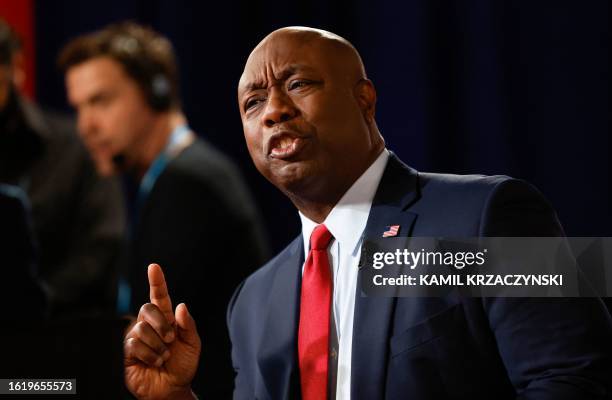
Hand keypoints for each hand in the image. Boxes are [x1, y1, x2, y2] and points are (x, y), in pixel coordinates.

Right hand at [124, 264, 200, 399]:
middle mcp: (149, 325)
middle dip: (161, 324)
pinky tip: (154, 362)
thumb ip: (188, 325)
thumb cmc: (183, 365)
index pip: (159, 296)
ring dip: (157, 345)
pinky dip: (149, 355)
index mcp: (166, 319)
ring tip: (163, 357)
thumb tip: (180, 306)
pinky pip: (133, 344)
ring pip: (141, 329)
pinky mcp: (126, 351)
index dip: (157, 281)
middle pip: (147, 309)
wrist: (172, 388)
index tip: (154, 267)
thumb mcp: (192, 344)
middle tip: (170, 340)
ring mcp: (136, 337)